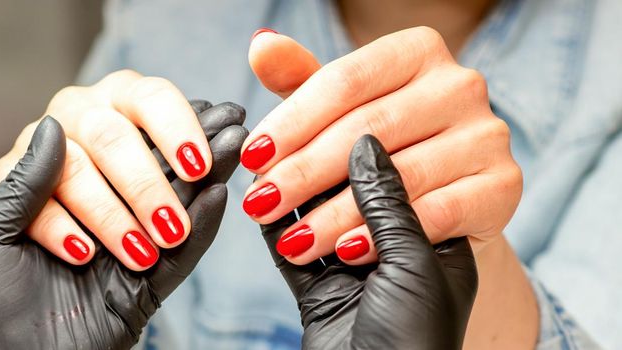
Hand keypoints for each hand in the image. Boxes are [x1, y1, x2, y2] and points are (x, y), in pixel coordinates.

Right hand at [0, 71, 245, 269]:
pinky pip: (26, 193)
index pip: (152, 98)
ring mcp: (35, 147)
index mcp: (125, 111)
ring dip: (110, 214)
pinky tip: (83, 253)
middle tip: (171, 230)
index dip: (179, 128)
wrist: (48, 331)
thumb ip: (192, 194)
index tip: (201, 167)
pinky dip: (60, 227)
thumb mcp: (162, 241)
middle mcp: (79, 117)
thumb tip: (230, 148)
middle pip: (111, 134)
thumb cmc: (116, 273)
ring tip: (138, 253)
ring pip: (73, 164)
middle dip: (146, 185)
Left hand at [0, 117, 233, 348]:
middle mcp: (92, 211)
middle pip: (140, 170)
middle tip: (216, 128)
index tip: (137, 136)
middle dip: (169, 158)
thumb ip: (25, 181)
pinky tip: (218, 194)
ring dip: (203, 172)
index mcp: (50, 191)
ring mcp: (123, 249)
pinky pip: (178, 258)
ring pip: (168, 204)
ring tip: (233, 140)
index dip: (123, 142)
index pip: (91, 149)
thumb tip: (55, 125)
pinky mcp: (142, 289)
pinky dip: (201, 225)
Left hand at [243, 27, 521, 265]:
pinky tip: (345, 253)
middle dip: (304, 172)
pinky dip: (385, 235)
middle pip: (366, 128)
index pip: (343, 82)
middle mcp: (461, 83)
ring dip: (336, 214)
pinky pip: (436, 212)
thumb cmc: (380, 145)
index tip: (251, 157)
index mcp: (418, 50)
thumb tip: (261, 45)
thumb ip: (300, 79)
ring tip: (294, 239)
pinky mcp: (504, 184)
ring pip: (397, 176)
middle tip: (260, 204)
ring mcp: (488, 133)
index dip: (291, 121)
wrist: (446, 202)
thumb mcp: (338, 110)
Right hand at [260, 135, 477, 348]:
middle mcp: (395, 249)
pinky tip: (257, 194)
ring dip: (290, 189)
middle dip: (318, 161)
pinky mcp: (318, 293)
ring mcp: (354, 270)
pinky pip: (290, 249)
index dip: (368, 141)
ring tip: (264, 153)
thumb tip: (364, 138)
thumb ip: (387, 200)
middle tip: (287, 128)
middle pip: (353, 190)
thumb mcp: (412, 263)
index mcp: (437, 238)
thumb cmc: (416, 343)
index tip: (339, 107)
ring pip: (316, 215)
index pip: (401, 173)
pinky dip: (274, 224)